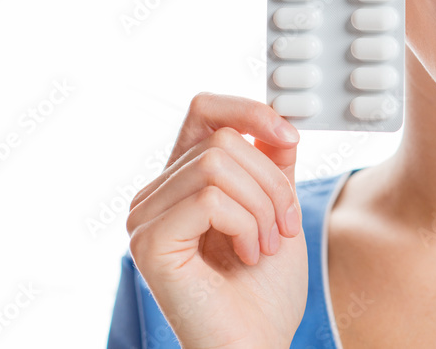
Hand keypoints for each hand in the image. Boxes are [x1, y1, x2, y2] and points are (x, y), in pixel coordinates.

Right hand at [127, 93, 306, 348]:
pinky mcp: (149, 242)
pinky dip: (245, 224)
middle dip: (271, 181)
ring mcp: (145, 218)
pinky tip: (248, 255)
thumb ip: (273, 163)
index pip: (204, 109)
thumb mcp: (278, 209)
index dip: (249, 111)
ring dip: (261, 206)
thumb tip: (278, 119)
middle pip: (221, 139)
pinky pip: (209, 198)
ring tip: (265, 245)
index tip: (290, 138)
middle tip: (284, 226)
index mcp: (182, 180)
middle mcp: (155, 194)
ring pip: (216, 164)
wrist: (258, 345)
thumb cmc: (265, 291)